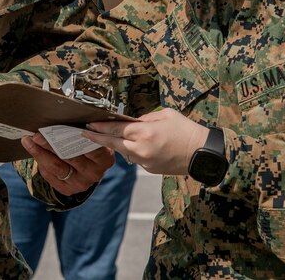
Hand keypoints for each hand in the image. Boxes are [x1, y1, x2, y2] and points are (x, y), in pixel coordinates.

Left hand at [21, 133, 114, 194]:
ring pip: (57, 167)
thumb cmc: (89, 145)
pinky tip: (34, 151)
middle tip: (36, 135)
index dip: (71, 136)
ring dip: (40, 153)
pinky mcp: (68, 189)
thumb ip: (84, 130)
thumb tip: (63, 114)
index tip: (57, 128)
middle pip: (69, 157)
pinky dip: (41, 162)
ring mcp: (81, 183)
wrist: (89, 168)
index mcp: (105, 158)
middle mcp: (94, 173)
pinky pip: (51, 175)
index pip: (89, 147)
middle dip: (50, 144)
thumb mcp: (93, 137)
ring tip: (29, 141)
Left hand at [85, 108, 207, 175]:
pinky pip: (135, 158)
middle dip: (97, 137)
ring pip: (123, 151)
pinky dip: (134, 151)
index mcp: (144, 132)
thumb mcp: (165, 114)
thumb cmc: (185, 129)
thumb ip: (145, 118)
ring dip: (117, 144)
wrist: (201, 153)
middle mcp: (141, 148)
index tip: (88, 124)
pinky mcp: (149, 169)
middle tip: (84, 132)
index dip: (100, 126)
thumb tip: (132, 122)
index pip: (115, 128)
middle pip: (112, 143)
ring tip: (108, 136)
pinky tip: (139, 145)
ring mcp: (144, 161)